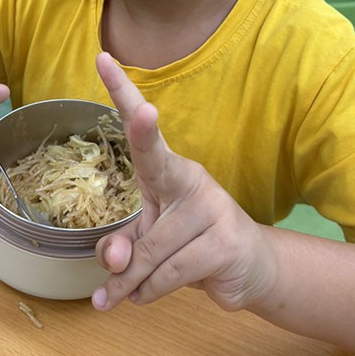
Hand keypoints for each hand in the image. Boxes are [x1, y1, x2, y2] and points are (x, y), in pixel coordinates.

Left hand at [92, 52, 266, 312]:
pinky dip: (149, 292)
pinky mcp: (225, 243)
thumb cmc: (188, 245)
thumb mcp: (147, 242)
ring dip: (129, 282)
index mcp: (169, 171)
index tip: (103, 61)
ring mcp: (212, 209)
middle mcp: (191, 180)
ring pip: (150, 250)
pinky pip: (170, 273)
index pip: (141, 131)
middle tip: (140, 123)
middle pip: (155, 164)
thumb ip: (122, 247)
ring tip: (124, 293)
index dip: (122, 95)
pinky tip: (147, 295)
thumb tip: (115, 262)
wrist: (251, 268)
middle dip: (144, 136)